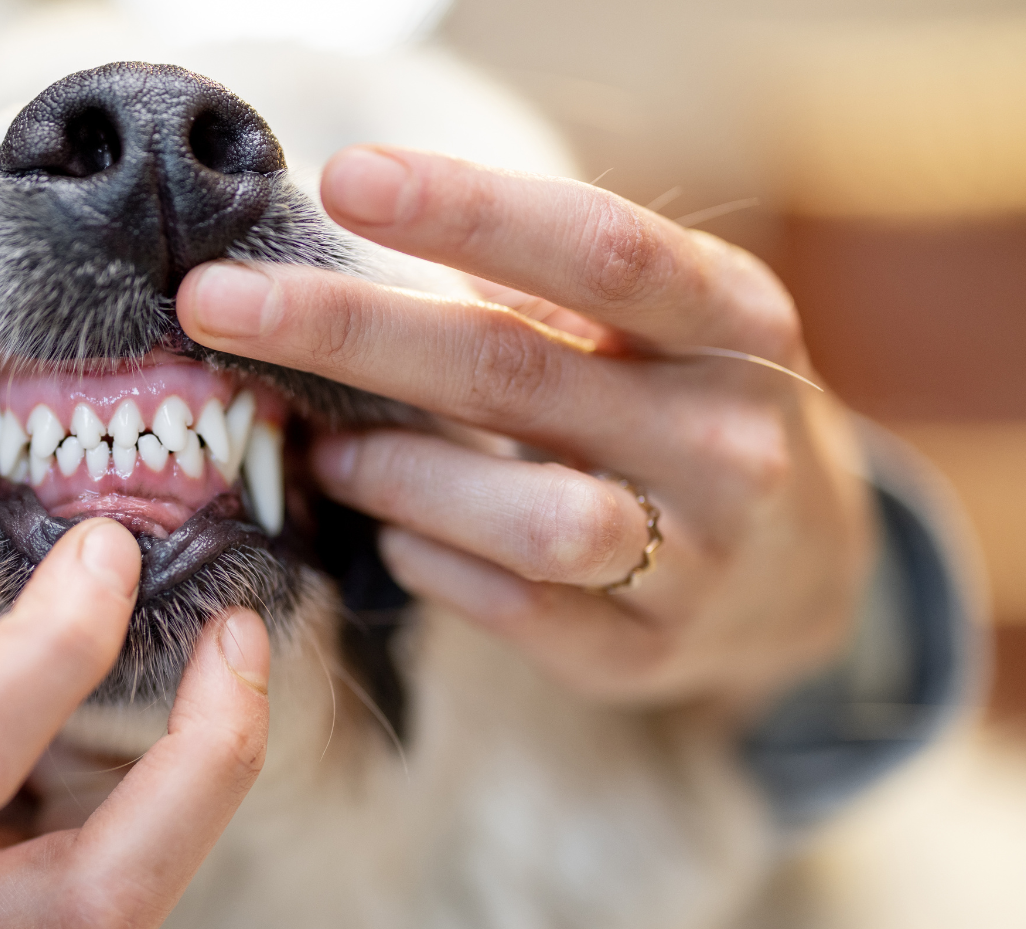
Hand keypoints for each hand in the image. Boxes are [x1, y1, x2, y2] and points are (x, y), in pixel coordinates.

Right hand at [0, 344, 270, 928]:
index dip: (51, 649)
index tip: (104, 542)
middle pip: (98, 896)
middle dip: (205, 762)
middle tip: (241, 631)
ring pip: (132, 904)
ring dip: (211, 779)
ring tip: (234, 653)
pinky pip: (117, 891)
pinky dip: (170, 796)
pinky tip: (164, 705)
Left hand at [177, 147, 872, 711]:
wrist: (808, 572)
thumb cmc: (685, 409)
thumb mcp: (657, 328)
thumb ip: (542, 290)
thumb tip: (361, 239)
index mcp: (735, 321)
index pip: (598, 250)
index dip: (469, 210)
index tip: (343, 178)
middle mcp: (729, 436)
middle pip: (515, 373)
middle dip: (347, 333)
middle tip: (217, 305)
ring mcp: (698, 559)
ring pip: (526, 517)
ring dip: (395, 475)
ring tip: (325, 451)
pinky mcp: (645, 654)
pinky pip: (514, 610)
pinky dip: (430, 565)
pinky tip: (393, 536)